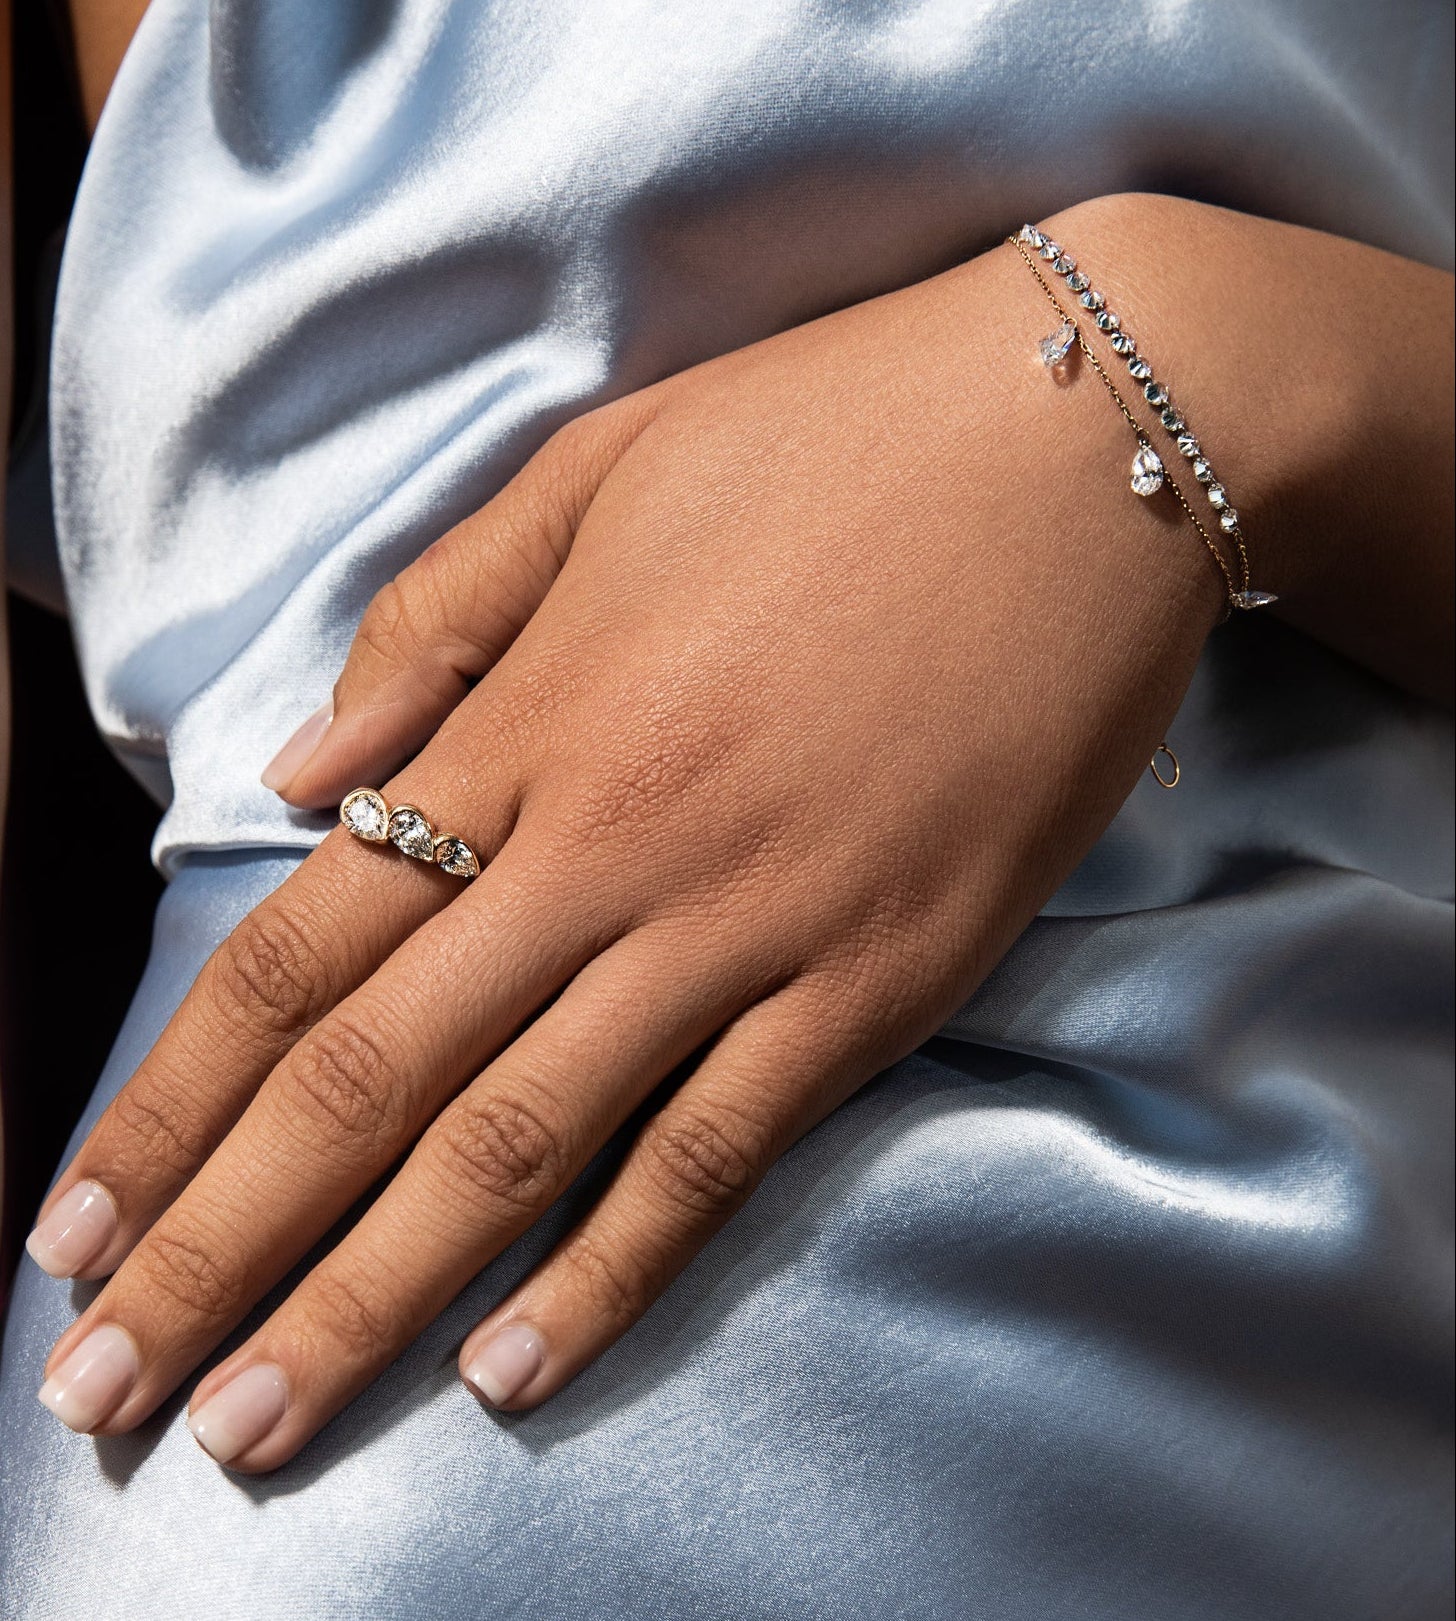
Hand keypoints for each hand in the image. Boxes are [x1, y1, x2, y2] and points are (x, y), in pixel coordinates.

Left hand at [31, 193, 1228, 1470]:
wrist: (1083, 449)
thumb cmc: (828, 437)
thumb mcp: (593, 475)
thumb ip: (432, 628)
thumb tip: (300, 780)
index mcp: (528, 720)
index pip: (298, 955)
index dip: (170, 1107)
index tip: (74, 1228)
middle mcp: (611, 845)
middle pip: (370, 1084)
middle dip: (218, 1252)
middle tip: (106, 1396)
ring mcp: (752, 923)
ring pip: (520, 1148)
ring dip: (369, 1301)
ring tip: (256, 1424)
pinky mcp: (885, 977)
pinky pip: (720, 1149)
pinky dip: (612, 1272)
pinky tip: (514, 1370)